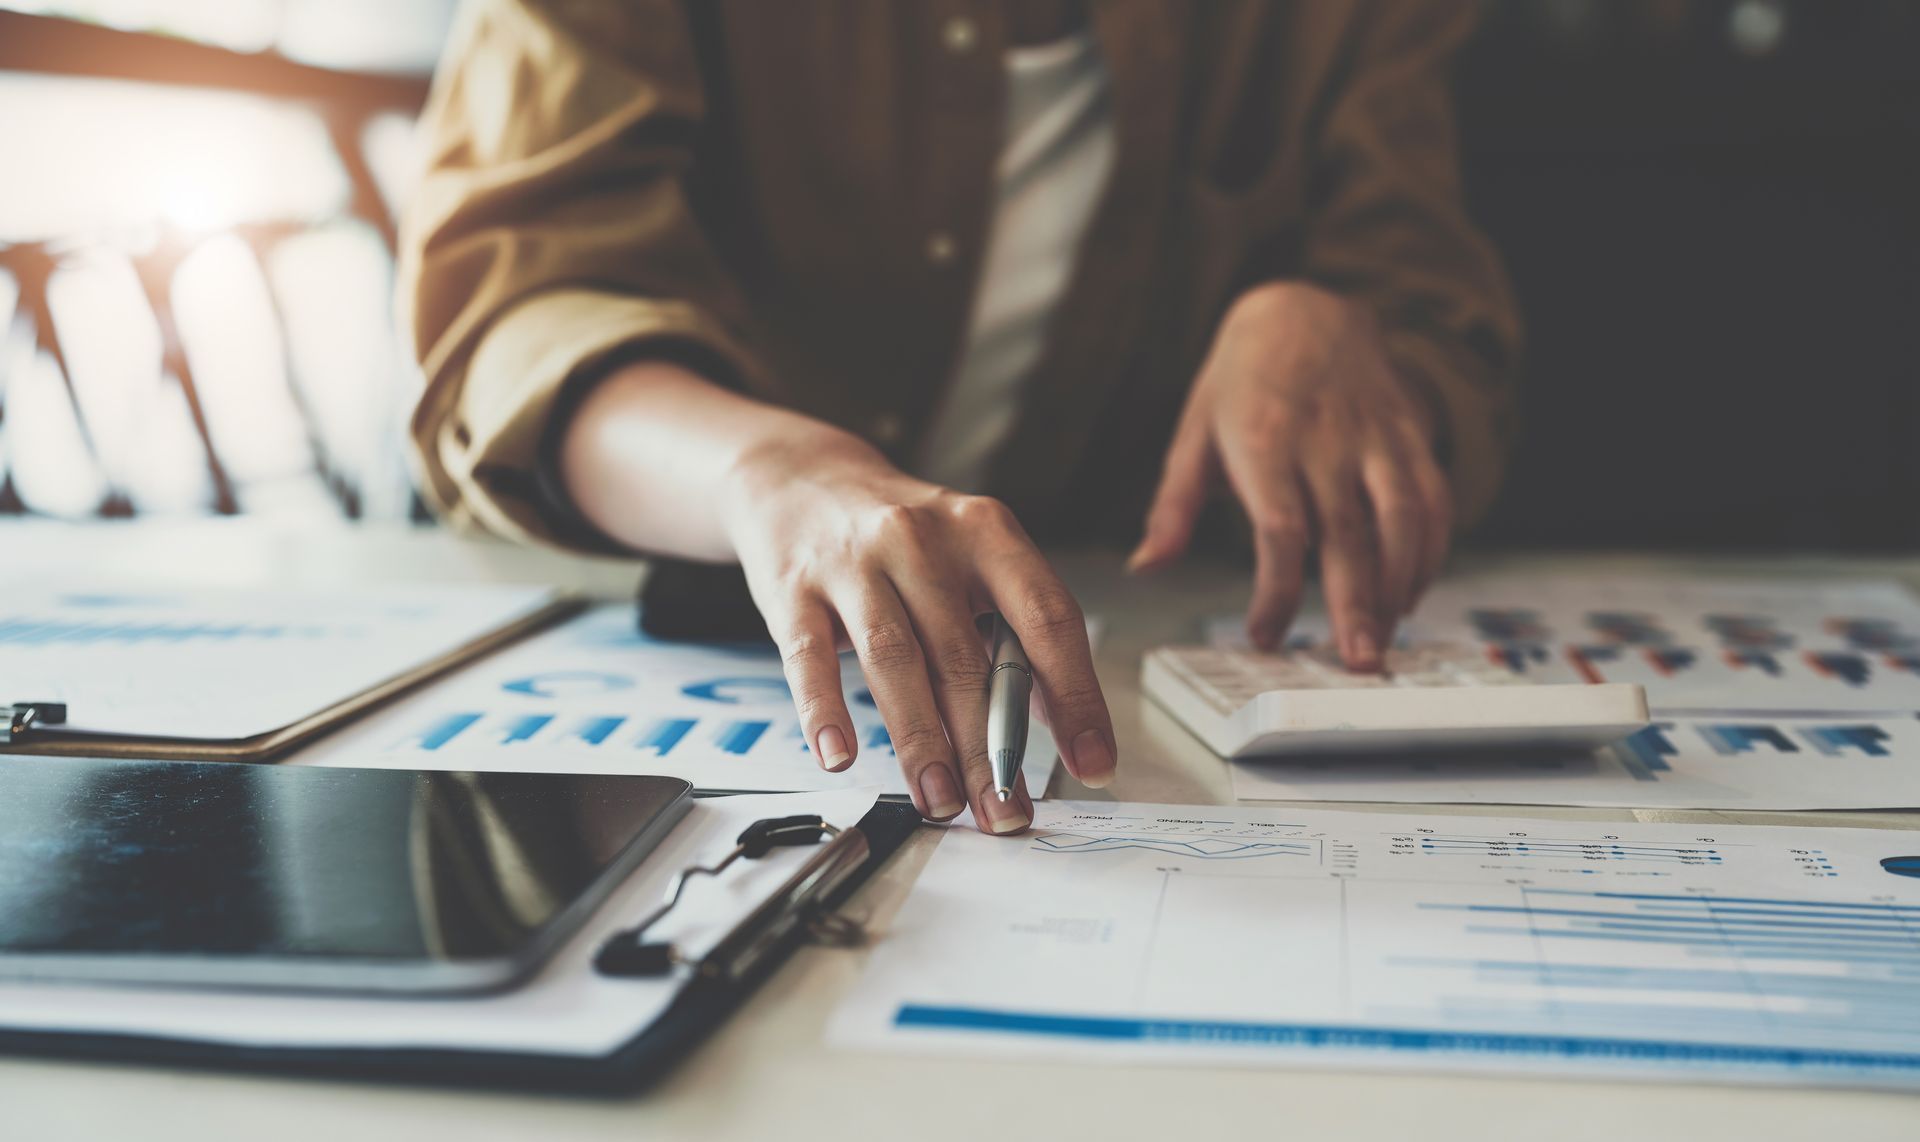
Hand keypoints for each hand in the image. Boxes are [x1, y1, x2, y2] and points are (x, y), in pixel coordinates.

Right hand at [722, 430, 1115, 832]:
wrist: (800, 478)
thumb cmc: (900, 536)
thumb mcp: (970, 556)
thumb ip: (1013, 627)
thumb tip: (1059, 717)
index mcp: (986, 532)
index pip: (1047, 619)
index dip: (1075, 697)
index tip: (1092, 763)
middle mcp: (923, 539)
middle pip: (966, 657)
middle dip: (989, 748)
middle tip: (1005, 812)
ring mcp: (854, 562)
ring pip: (896, 662)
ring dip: (921, 743)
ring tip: (940, 803)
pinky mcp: (794, 588)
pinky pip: (810, 658)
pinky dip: (825, 711)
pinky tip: (840, 756)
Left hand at [1127, 281, 1451, 670]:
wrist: (1306, 309)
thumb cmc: (1242, 381)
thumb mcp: (1194, 431)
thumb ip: (1171, 505)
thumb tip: (1147, 564)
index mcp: (1264, 442)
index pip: (1279, 530)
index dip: (1276, 591)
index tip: (1266, 637)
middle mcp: (1325, 440)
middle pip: (1348, 535)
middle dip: (1356, 605)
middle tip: (1359, 662)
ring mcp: (1374, 437)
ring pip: (1402, 518)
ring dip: (1400, 585)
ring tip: (1385, 636)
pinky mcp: (1407, 436)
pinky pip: (1433, 498)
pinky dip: (1430, 551)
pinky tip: (1412, 592)